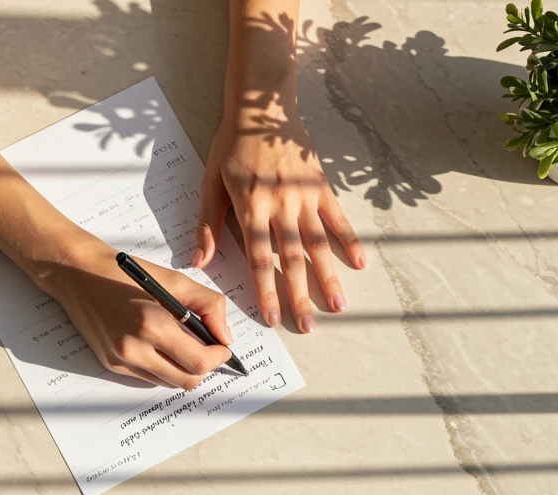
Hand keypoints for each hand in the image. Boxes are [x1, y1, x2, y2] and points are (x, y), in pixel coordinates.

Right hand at [41, 236, 235, 389]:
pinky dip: (162, 367)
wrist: (78, 275)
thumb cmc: (125, 273)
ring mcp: (122, 361)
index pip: (199, 362)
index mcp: (153, 325)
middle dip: (204, 368)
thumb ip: (208, 306)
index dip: (218, 358)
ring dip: (182, 369)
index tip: (222, 348)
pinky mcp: (112, 365)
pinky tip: (158, 346)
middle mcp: (136, 349)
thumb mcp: (174, 280)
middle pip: (187, 381)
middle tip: (207, 350)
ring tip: (181, 344)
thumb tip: (225, 337)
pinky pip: (148, 378)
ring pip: (169, 383)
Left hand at [194, 109, 366, 332]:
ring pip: (317, 244)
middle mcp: (279, 205)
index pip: (258, 259)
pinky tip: (360, 263)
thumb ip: (207, 224)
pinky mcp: (320, 185)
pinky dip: (349, 240)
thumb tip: (198, 262)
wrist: (261, 104)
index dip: (265, 290)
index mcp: (249, 208)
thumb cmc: (231, 145)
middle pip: (291, 259)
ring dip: (328, 277)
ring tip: (338, 306)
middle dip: (299, 296)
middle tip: (307, 327)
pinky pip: (337, 218)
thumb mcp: (210, 182)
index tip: (272, 318)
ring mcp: (303, 196)